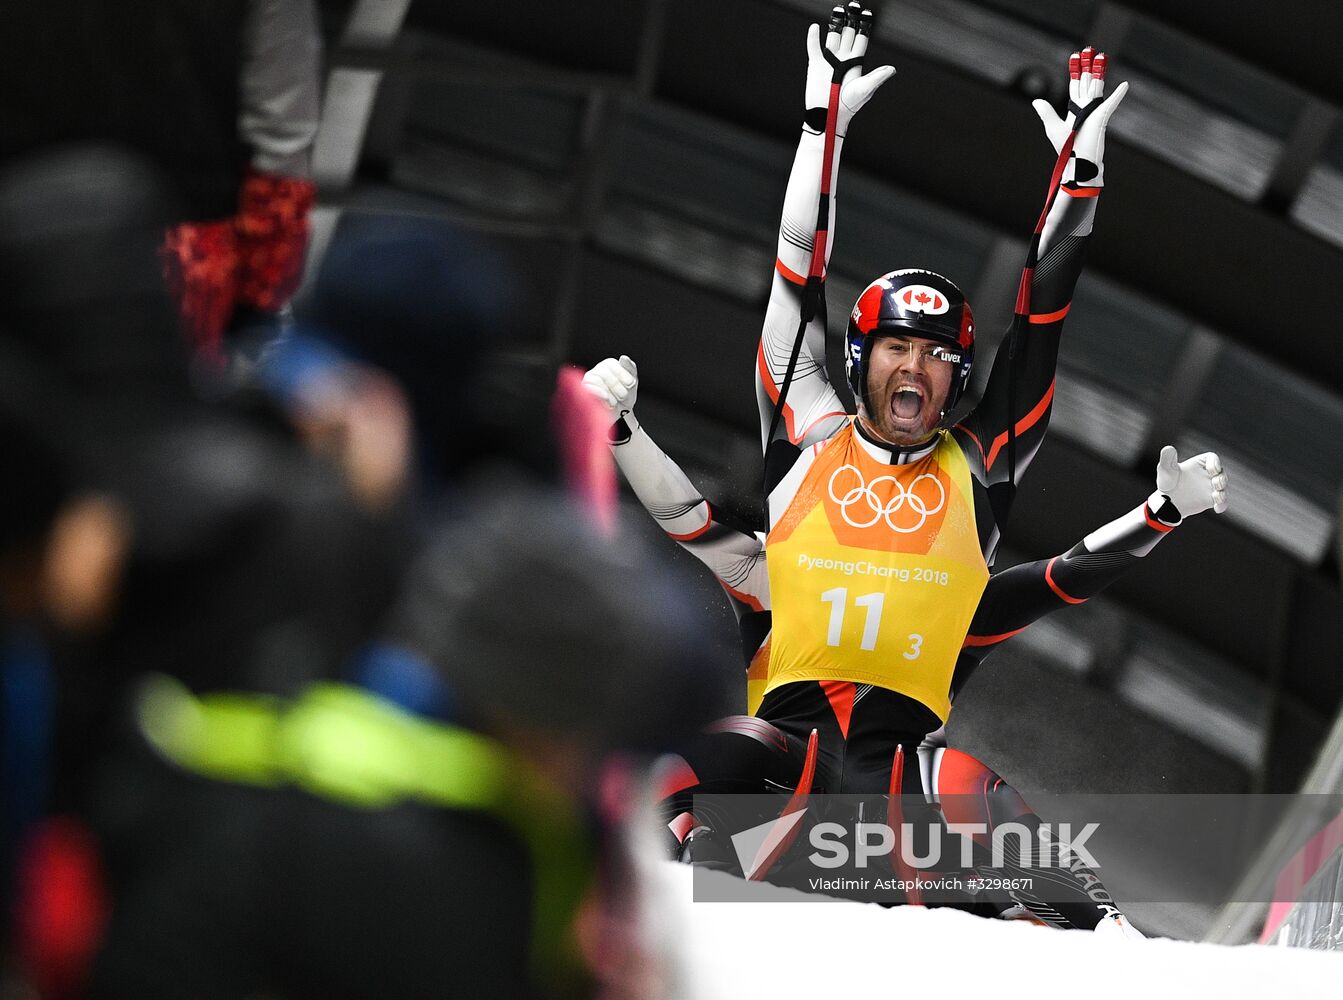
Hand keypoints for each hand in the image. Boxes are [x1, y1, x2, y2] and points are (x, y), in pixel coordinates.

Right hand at [580, 356, 638, 426]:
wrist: (621, 415)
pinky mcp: (584, 392)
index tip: (629, 385)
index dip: (622, 375)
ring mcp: (589, 381)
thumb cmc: (625, 396)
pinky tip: (607, 400)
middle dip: (617, 387)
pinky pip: (589, 390)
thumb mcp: (632, 381)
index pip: (612, 364)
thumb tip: (623, 358)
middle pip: (605, 374)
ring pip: (597, 383)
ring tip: (615, 401)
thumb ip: (629, 367)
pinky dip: (600, 396)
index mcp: (609, 365)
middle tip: (622, 396)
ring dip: (610, 395)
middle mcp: (597, 370)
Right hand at [804, 3, 894, 137]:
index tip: (867, 14)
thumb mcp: (865, 90)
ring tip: (838, 10)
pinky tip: (816, 27)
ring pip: (832, 37)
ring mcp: (829, 60)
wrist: (829, 115)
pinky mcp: (815, 65)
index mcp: (855, 62)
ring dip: (835, 23)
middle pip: (847, 34)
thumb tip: (892, 69)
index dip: (864, 26)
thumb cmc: (848, 105)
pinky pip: (814, 47)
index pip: (861, 39)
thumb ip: (877, 77)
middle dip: (851, 20)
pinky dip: (813, 37)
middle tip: (853, 5)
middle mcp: (842, 59)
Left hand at [1031, 47, 1127, 185]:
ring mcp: (1095, 111)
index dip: (1076, 70)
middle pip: (1087, 81)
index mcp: (1075, 109)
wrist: (1076, 164)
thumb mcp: (1053, 128)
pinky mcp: (1101, 118)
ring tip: (1101, 54)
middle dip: (1087, 64)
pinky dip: (1118, 95)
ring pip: (1097, 85)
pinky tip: (1124, 84)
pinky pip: (1111, 103)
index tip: (1075, 56)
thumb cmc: (1066, 150)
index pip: (1075, 84)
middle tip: (1089, 48)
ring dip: (1099, 70)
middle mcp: (1086, 107)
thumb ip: (1046, 112)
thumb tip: (1036, 101)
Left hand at [1151, 445, 1227, 520]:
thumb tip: (1168, 448)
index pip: (1212, 458)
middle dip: (1222, 478)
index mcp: (1200, 463)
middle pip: (1221, 473)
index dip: (1215, 463)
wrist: (1167, 500)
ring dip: (1222, 492)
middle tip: (1216, 483)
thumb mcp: (1165, 469)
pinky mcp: (1211, 500)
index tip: (1212, 469)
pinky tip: (1217, 508)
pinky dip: (1222, 505)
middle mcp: (1209, 474)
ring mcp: (1211, 487)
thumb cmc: (1167, 481)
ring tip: (1217, 496)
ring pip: (1223, 488)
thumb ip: (1167, 458)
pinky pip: (1221, 502)